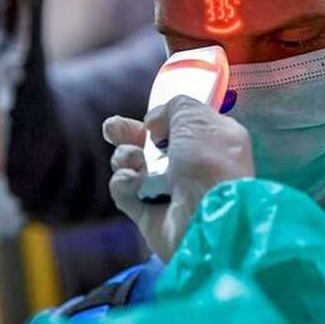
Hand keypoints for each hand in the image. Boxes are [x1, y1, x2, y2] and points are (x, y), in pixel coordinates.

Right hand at [103, 95, 253, 261]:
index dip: (162, 119)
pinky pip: (125, 191)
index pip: (181, 126)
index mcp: (211, 142)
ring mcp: (168, 191)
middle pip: (148, 144)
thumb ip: (173, 107)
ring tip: (134, 158)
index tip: (151, 119)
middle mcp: (190, 166)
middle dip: (126, 133)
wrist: (206, 217)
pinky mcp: (148, 214)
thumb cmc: (208, 162)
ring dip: (125, 155)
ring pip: (132, 165)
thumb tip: (155, 122)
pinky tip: (133, 181)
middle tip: (113, 129)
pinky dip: (124, 182)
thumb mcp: (195, 116)